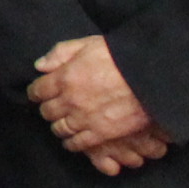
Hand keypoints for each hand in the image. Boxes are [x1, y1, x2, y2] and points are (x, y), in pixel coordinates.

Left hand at [29, 36, 168, 169]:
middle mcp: (70, 100)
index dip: (36, 92)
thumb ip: (61, 53)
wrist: (151, 77)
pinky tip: (72, 140)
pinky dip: (72, 143)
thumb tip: (40, 66)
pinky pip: (78, 143)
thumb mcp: (88, 44)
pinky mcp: (101, 133)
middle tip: (52, 107)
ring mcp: (84, 118)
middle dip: (48, 108)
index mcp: (64, 77)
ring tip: (62, 123)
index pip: (38, 90)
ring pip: (59, 128)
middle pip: (47, 111)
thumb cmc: (121, 56)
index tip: (38, 93)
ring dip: (58, 126)